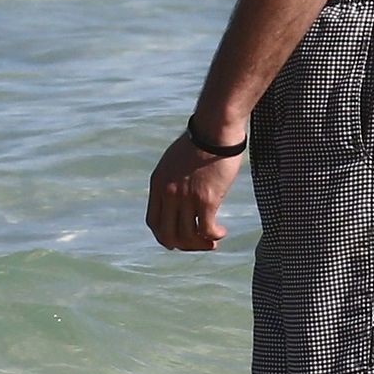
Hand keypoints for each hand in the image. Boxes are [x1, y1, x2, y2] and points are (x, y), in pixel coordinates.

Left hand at [146, 134, 243, 251]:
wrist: (214, 129)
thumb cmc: (200, 142)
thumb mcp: (174, 162)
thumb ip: (171, 182)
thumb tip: (179, 202)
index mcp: (158, 184)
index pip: (153, 222)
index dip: (165, 236)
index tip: (179, 238)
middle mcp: (168, 193)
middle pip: (167, 235)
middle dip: (183, 245)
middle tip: (199, 243)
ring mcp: (186, 197)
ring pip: (187, 236)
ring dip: (201, 244)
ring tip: (213, 240)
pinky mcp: (206, 198)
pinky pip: (206, 230)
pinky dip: (213, 236)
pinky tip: (221, 233)